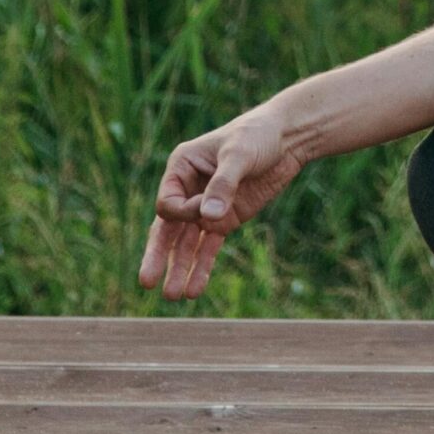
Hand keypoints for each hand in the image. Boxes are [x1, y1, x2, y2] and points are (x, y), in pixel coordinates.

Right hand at [139, 112, 305, 300]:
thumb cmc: (257, 136)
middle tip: (146, 283)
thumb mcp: (240, 155)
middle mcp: (188, 190)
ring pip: (187, 243)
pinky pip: (209, 246)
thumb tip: (209, 217)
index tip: (207, 209)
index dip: (184, 213)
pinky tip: (195, 289)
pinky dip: (203, 266)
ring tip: (174, 297)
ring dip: (181, 269)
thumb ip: (224, 184)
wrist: (288, 139)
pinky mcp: (226, 219)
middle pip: (167, 228)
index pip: (168, 203)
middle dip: (158, 256)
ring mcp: (207, 207)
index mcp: (180, 168)